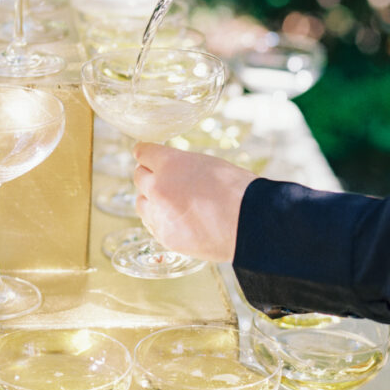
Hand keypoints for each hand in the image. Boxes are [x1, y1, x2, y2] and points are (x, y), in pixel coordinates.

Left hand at [132, 143, 255, 263]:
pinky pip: (152, 224)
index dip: (146, 153)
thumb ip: (180, 166)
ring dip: (151, 199)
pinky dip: (160, 220)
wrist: (250, 223)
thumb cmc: (236, 189)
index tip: (146, 155)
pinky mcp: (165, 236)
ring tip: (169, 201)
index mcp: (170, 163)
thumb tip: (169, 170)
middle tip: (161, 178)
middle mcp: (159, 187)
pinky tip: (176, 218)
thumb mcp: (207, 164)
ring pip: (141, 202)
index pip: (143, 153)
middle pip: (139, 177)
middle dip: (149, 175)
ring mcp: (160, 214)